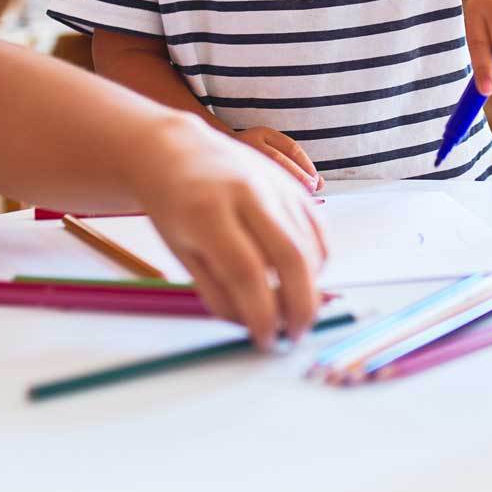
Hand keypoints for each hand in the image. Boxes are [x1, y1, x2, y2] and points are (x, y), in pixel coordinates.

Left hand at [133, 116, 327, 349]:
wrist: (178, 151)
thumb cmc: (174, 205)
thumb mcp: (181, 252)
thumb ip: (216, 290)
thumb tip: (253, 324)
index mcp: (207, 212)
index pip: (245, 271)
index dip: (261, 313)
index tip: (266, 341)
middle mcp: (247, 193)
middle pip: (290, 256)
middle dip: (300, 305)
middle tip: (296, 335)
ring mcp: (274, 185)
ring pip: (308, 245)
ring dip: (311, 287)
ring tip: (297, 313)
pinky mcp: (291, 184)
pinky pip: (317, 229)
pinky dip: (317, 260)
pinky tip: (303, 278)